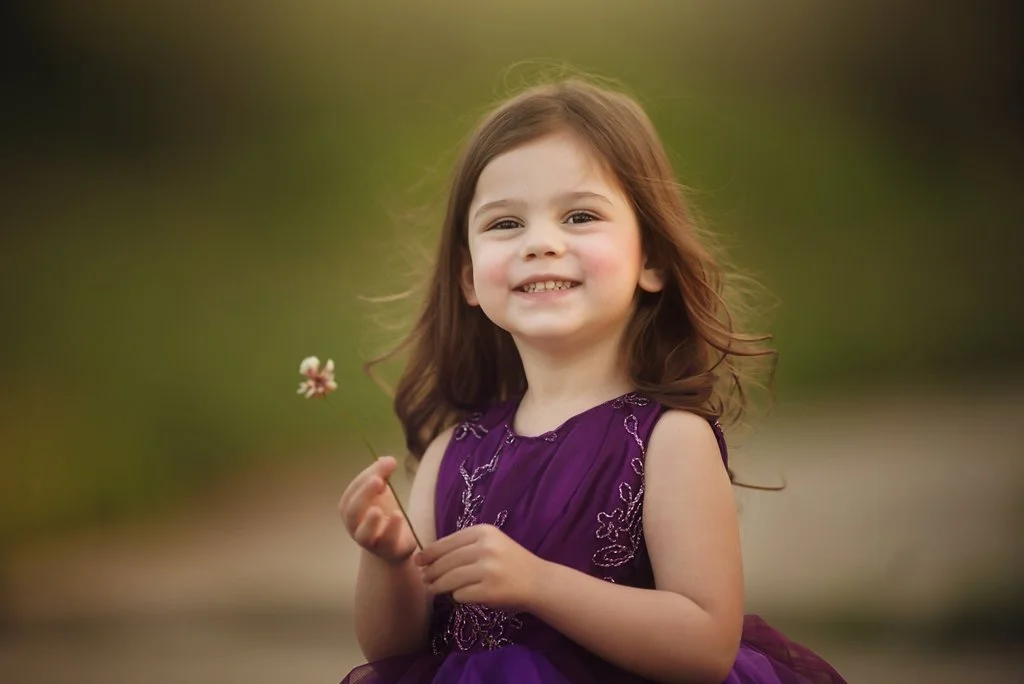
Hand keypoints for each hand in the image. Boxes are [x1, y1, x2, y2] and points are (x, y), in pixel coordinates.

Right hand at [339, 456, 416, 563]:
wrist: (393, 545)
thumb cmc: (383, 514)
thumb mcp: (382, 492)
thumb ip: (383, 475)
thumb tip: (387, 459)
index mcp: (349, 508)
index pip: (353, 490)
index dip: (366, 476)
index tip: (388, 462)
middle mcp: (354, 526)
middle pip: (353, 511)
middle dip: (364, 495)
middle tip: (378, 480)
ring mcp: (369, 540)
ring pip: (363, 534)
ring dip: (370, 521)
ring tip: (377, 509)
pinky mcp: (387, 550)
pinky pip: (386, 542)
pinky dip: (391, 529)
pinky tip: (398, 515)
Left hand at [415, 524, 544, 610]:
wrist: (538, 582)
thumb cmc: (510, 562)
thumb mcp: (490, 543)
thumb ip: (465, 546)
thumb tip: (427, 557)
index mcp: (484, 532)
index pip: (448, 542)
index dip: (430, 553)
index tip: (419, 561)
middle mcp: (486, 548)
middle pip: (446, 561)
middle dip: (431, 571)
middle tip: (423, 578)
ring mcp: (489, 570)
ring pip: (450, 578)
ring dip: (437, 586)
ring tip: (432, 589)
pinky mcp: (490, 591)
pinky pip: (461, 594)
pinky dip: (457, 596)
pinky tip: (458, 596)